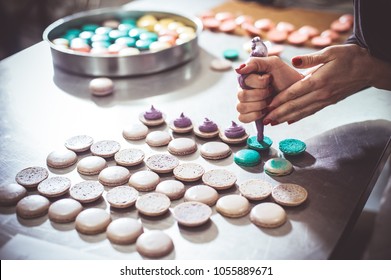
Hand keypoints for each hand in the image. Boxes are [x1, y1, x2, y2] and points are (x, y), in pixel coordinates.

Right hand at [236, 56, 302, 122]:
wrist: (297, 93)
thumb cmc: (286, 77)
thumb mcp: (273, 63)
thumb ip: (255, 62)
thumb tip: (238, 70)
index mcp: (247, 77)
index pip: (244, 81)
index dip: (259, 82)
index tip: (270, 79)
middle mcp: (244, 90)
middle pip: (241, 95)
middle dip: (260, 94)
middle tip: (271, 91)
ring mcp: (246, 103)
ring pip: (241, 107)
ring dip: (258, 105)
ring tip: (269, 102)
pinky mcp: (249, 115)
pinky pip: (242, 118)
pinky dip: (253, 116)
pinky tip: (264, 112)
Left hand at [263, 44, 390, 124]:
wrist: (369, 68)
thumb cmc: (349, 57)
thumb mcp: (331, 52)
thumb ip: (311, 58)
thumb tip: (294, 60)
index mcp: (319, 80)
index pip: (294, 93)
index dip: (279, 100)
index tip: (268, 105)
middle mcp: (321, 93)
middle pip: (295, 106)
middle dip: (278, 114)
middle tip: (265, 119)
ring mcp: (325, 100)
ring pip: (302, 112)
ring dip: (286, 118)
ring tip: (273, 123)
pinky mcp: (328, 102)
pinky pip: (311, 111)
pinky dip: (299, 117)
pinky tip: (290, 120)